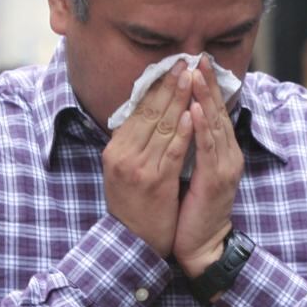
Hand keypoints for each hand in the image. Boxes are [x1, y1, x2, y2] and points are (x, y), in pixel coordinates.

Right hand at [102, 62, 193, 255]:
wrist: (133, 243)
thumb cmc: (133, 206)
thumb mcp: (122, 171)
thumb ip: (132, 144)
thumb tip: (144, 113)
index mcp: (115, 149)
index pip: (137, 110)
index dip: (155, 86)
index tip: (170, 66)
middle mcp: (123, 155)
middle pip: (149, 112)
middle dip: (168, 84)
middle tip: (184, 62)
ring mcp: (139, 169)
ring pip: (162, 126)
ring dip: (178, 99)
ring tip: (191, 78)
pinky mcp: (156, 183)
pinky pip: (172, 152)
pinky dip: (183, 131)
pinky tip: (192, 114)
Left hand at [174, 61, 242, 276]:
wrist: (202, 246)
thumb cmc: (192, 211)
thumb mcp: (190, 173)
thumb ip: (188, 148)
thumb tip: (174, 123)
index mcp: (221, 152)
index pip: (212, 113)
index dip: (205, 88)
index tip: (193, 63)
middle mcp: (227, 154)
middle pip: (216, 112)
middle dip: (206, 84)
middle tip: (196, 57)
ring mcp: (225, 166)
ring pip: (213, 125)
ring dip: (204, 98)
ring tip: (194, 74)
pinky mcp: (216, 179)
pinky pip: (207, 148)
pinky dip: (201, 127)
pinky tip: (193, 109)